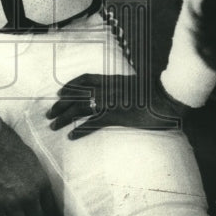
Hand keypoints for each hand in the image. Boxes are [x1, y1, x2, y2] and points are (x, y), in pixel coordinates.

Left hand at [46, 73, 183, 139]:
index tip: (59, 92)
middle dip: (60, 104)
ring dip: (63, 117)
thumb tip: (116, 92)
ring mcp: (109, 102)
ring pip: (79, 108)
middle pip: (76, 94)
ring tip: (53, 125)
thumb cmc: (155, 93)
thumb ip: (122, 87)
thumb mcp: (134, 86)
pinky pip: (92, 123)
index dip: (69, 85)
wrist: (167, 98)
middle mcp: (107, 89)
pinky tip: (71, 136)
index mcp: (111, 80)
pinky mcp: (114, 116)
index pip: (84, 79)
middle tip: (49, 113)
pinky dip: (80, 130)